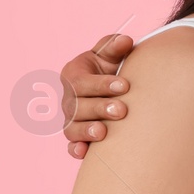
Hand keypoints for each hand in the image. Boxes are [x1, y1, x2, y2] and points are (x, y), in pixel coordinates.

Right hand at [59, 33, 132, 158]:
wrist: (115, 86)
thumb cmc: (111, 66)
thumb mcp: (111, 53)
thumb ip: (115, 46)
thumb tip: (125, 40)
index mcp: (73, 75)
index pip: (81, 82)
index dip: (101, 84)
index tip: (125, 85)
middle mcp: (68, 99)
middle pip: (77, 107)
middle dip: (99, 109)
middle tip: (122, 110)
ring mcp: (71, 119)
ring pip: (72, 128)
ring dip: (86, 131)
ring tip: (103, 133)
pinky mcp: (77, 136)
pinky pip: (71, 145)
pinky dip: (75, 150)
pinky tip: (84, 152)